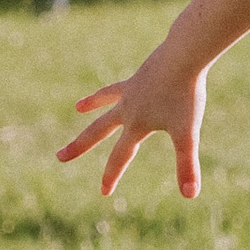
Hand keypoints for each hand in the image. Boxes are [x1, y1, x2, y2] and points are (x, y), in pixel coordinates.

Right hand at [57, 38, 208, 198]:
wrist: (184, 55)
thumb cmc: (185, 94)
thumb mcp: (188, 133)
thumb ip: (186, 165)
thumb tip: (190, 195)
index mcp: (136, 125)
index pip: (120, 157)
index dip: (111, 176)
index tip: (104, 192)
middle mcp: (128, 108)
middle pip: (98, 131)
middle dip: (79, 146)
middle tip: (59, 157)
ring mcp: (131, 89)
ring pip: (105, 101)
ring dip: (91, 104)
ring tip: (78, 107)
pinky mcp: (140, 75)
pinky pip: (123, 83)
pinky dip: (118, 86)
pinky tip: (125, 85)